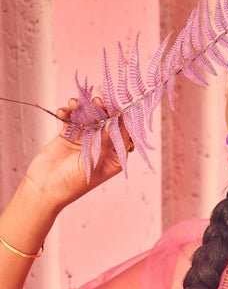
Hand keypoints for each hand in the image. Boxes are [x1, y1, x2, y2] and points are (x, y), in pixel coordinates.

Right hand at [23, 97, 128, 211]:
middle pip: (106, 122)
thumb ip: (104, 142)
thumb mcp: (93, 163)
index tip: (115, 107)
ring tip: (74, 103)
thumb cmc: (72, 183)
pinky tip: (63, 111)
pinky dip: (68, 112)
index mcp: (114, 157)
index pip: (122, 134)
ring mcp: (85, 139)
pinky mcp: (69, 135)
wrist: (45, 188)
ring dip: (83, 107)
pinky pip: (71, 118)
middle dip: (102, 109)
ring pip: (88, 117)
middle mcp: (102, 146)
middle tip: (96, 100)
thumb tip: (114, 122)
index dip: (120, 119)